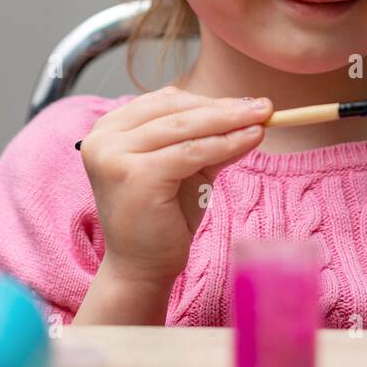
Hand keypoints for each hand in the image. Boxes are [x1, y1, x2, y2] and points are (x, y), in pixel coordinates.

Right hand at [79, 86, 272, 289]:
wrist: (142, 267)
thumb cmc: (163, 217)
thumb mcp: (189, 167)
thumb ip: (211, 139)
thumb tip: (250, 112)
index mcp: (109, 129)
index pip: (165, 102)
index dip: (207, 100)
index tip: (246, 102)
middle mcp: (103, 137)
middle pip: (175, 110)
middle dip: (223, 108)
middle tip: (264, 107)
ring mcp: (114, 155)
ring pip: (184, 128)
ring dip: (229, 122)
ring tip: (263, 120)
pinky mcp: (134, 175)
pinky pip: (190, 152)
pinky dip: (224, 144)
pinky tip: (251, 140)